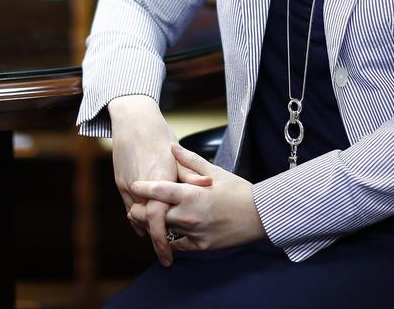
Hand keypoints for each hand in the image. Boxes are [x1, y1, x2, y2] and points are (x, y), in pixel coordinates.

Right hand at [107, 96, 209, 265]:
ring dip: (147, 229)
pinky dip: (136, 218)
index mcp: (159, 179)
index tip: (168, 256)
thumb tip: (208, 185)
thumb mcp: (178, 154)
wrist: (133, 120)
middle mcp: (140, 185)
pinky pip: (128, 206)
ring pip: (136, 217)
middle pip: (145, 223)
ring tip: (160, 243)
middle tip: (166, 255)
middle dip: (155, 240)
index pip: (158, 219)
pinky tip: (144, 227)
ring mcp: (127, 184)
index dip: (162, 240)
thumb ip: (191, 173)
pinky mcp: (120, 181)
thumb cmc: (158, 135)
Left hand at [130, 142, 266, 254]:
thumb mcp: (215, 172)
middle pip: (155, 215)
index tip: (134, 186)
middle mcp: (189, 215)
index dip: (143, 188)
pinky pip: (179, 245)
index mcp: (191, 194)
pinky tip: (167, 235)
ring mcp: (194, 232)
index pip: (158, 191)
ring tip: (147, 221)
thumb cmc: (238, 190)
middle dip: (141, 212)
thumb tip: (172, 147)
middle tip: (134, 209)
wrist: (260, 215)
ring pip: (165, 231)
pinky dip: (171, 240)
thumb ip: (190, 160)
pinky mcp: (201, 246)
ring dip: (154, 226)